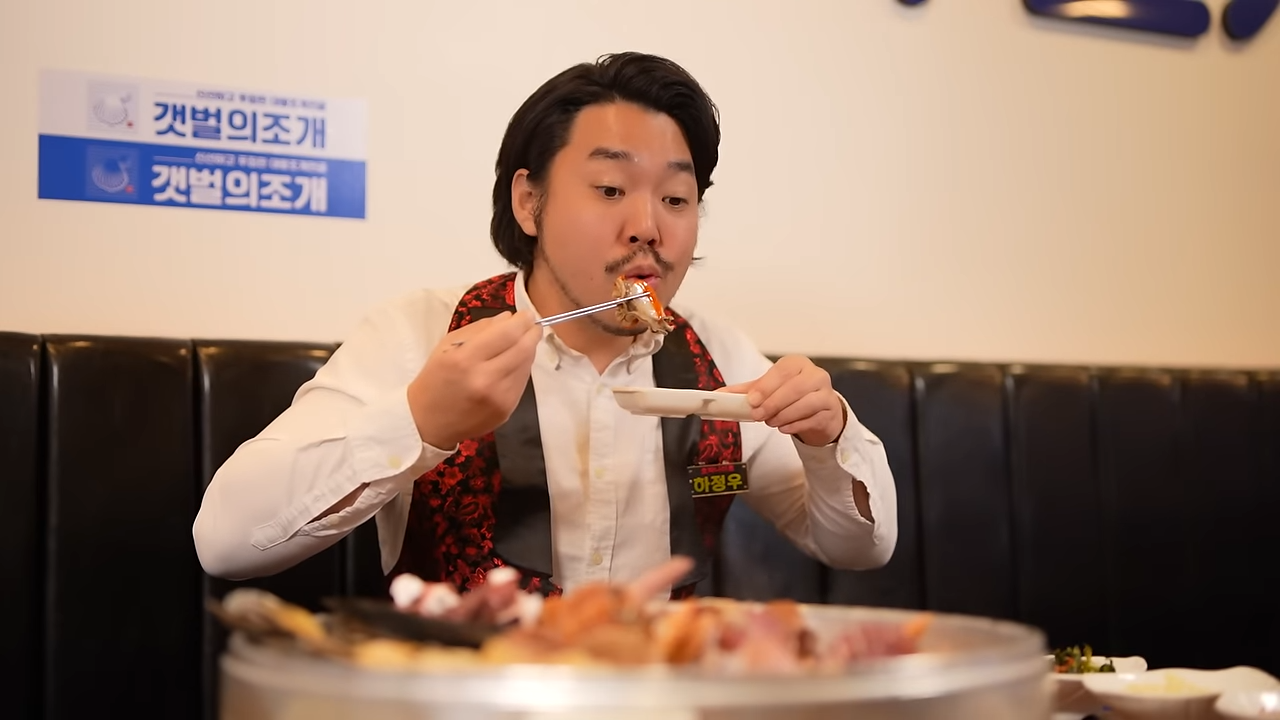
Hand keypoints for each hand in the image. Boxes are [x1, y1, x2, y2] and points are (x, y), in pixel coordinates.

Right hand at [407, 311, 541, 448]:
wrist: (428, 422)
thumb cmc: (435, 380)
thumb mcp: (447, 346)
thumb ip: (479, 329)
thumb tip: (508, 318)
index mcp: (465, 359)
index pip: (507, 333)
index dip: (522, 321)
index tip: (526, 314)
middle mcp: (485, 379)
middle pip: (523, 349)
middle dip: (532, 333)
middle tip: (533, 325)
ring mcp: (499, 398)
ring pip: (526, 365)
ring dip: (529, 350)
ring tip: (523, 342)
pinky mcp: (506, 410)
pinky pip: (523, 382)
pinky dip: (523, 368)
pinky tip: (515, 362)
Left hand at [720, 355, 847, 446]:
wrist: (820, 410)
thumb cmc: (792, 395)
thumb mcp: (769, 389)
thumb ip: (746, 392)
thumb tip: (719, 395)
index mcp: (797, 364)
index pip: (782, 371)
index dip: (766, 386)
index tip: (752, 400)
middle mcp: (815, 375)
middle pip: (796, 387)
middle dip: (773, 403)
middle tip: (758, 415)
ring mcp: (826, 393)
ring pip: (806, 403)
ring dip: (784, 415)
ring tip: (770, 422)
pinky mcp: (831, 411)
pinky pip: (813, 418)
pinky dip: (795, 425)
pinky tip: (784, 428)